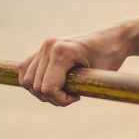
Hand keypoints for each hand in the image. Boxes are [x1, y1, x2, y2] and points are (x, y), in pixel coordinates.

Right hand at [18, 24, 135, 105]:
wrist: (112, 38)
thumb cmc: (109, 57)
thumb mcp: (96, 77)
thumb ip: (73, 88)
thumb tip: (52, 97)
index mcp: (62, 52)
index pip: (47, 88)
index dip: (60, 100)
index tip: (77, 98)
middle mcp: (49, 46)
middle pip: (36, 86)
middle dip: (53, 98)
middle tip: (72, 96)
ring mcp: (43, 46)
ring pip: (27, 80)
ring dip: (42, 92)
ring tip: (62, 91)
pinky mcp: (42, 49)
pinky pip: (26, 70)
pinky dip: (33, 82)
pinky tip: (50, 85)